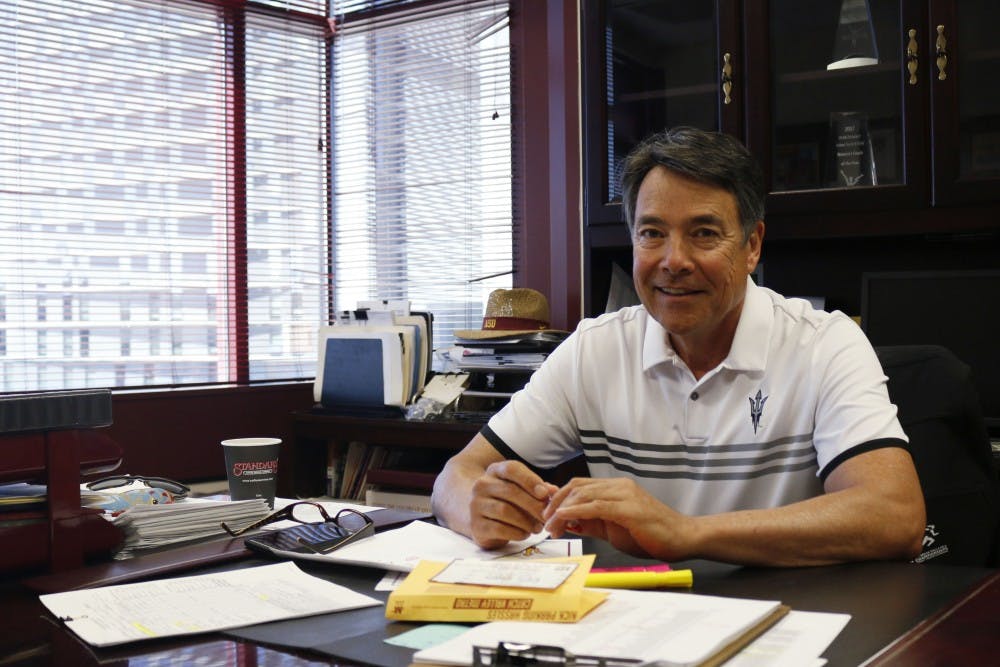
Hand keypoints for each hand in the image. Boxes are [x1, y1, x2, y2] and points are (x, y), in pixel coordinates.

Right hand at [467, 460, 558, 548]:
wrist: (481, 518)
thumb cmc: (507, 502)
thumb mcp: (521, 490)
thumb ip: (538, 489)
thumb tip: (553, 491)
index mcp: (495, 471)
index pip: (511, 469)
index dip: (530, 480)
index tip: (545, 493)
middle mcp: (482, 485)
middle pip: (510, 491)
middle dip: (533, 505)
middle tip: (546, 516)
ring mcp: (476, 505)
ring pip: (504, 510)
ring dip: (526, 521)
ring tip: (538, 528)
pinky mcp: (476, 525)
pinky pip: (499, 529)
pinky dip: (516, 533)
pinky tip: (525, 534)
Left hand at [542, 477, 692, 559]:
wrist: (682, 538)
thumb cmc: (651, 535)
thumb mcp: (614, 530)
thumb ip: (592, 523)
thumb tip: (567, 523)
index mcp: (615, 488)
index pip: (579, 485)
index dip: (558, 497)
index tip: (545, 514)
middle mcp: (618, 486)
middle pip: (576, 487)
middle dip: (555, 504)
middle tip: (544, 523)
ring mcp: (624, 494)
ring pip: (583, 494)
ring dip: (561, 510)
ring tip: (550, 527)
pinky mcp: (628, 507)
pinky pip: (595, 506)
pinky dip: (575, 511)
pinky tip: (563, 518)